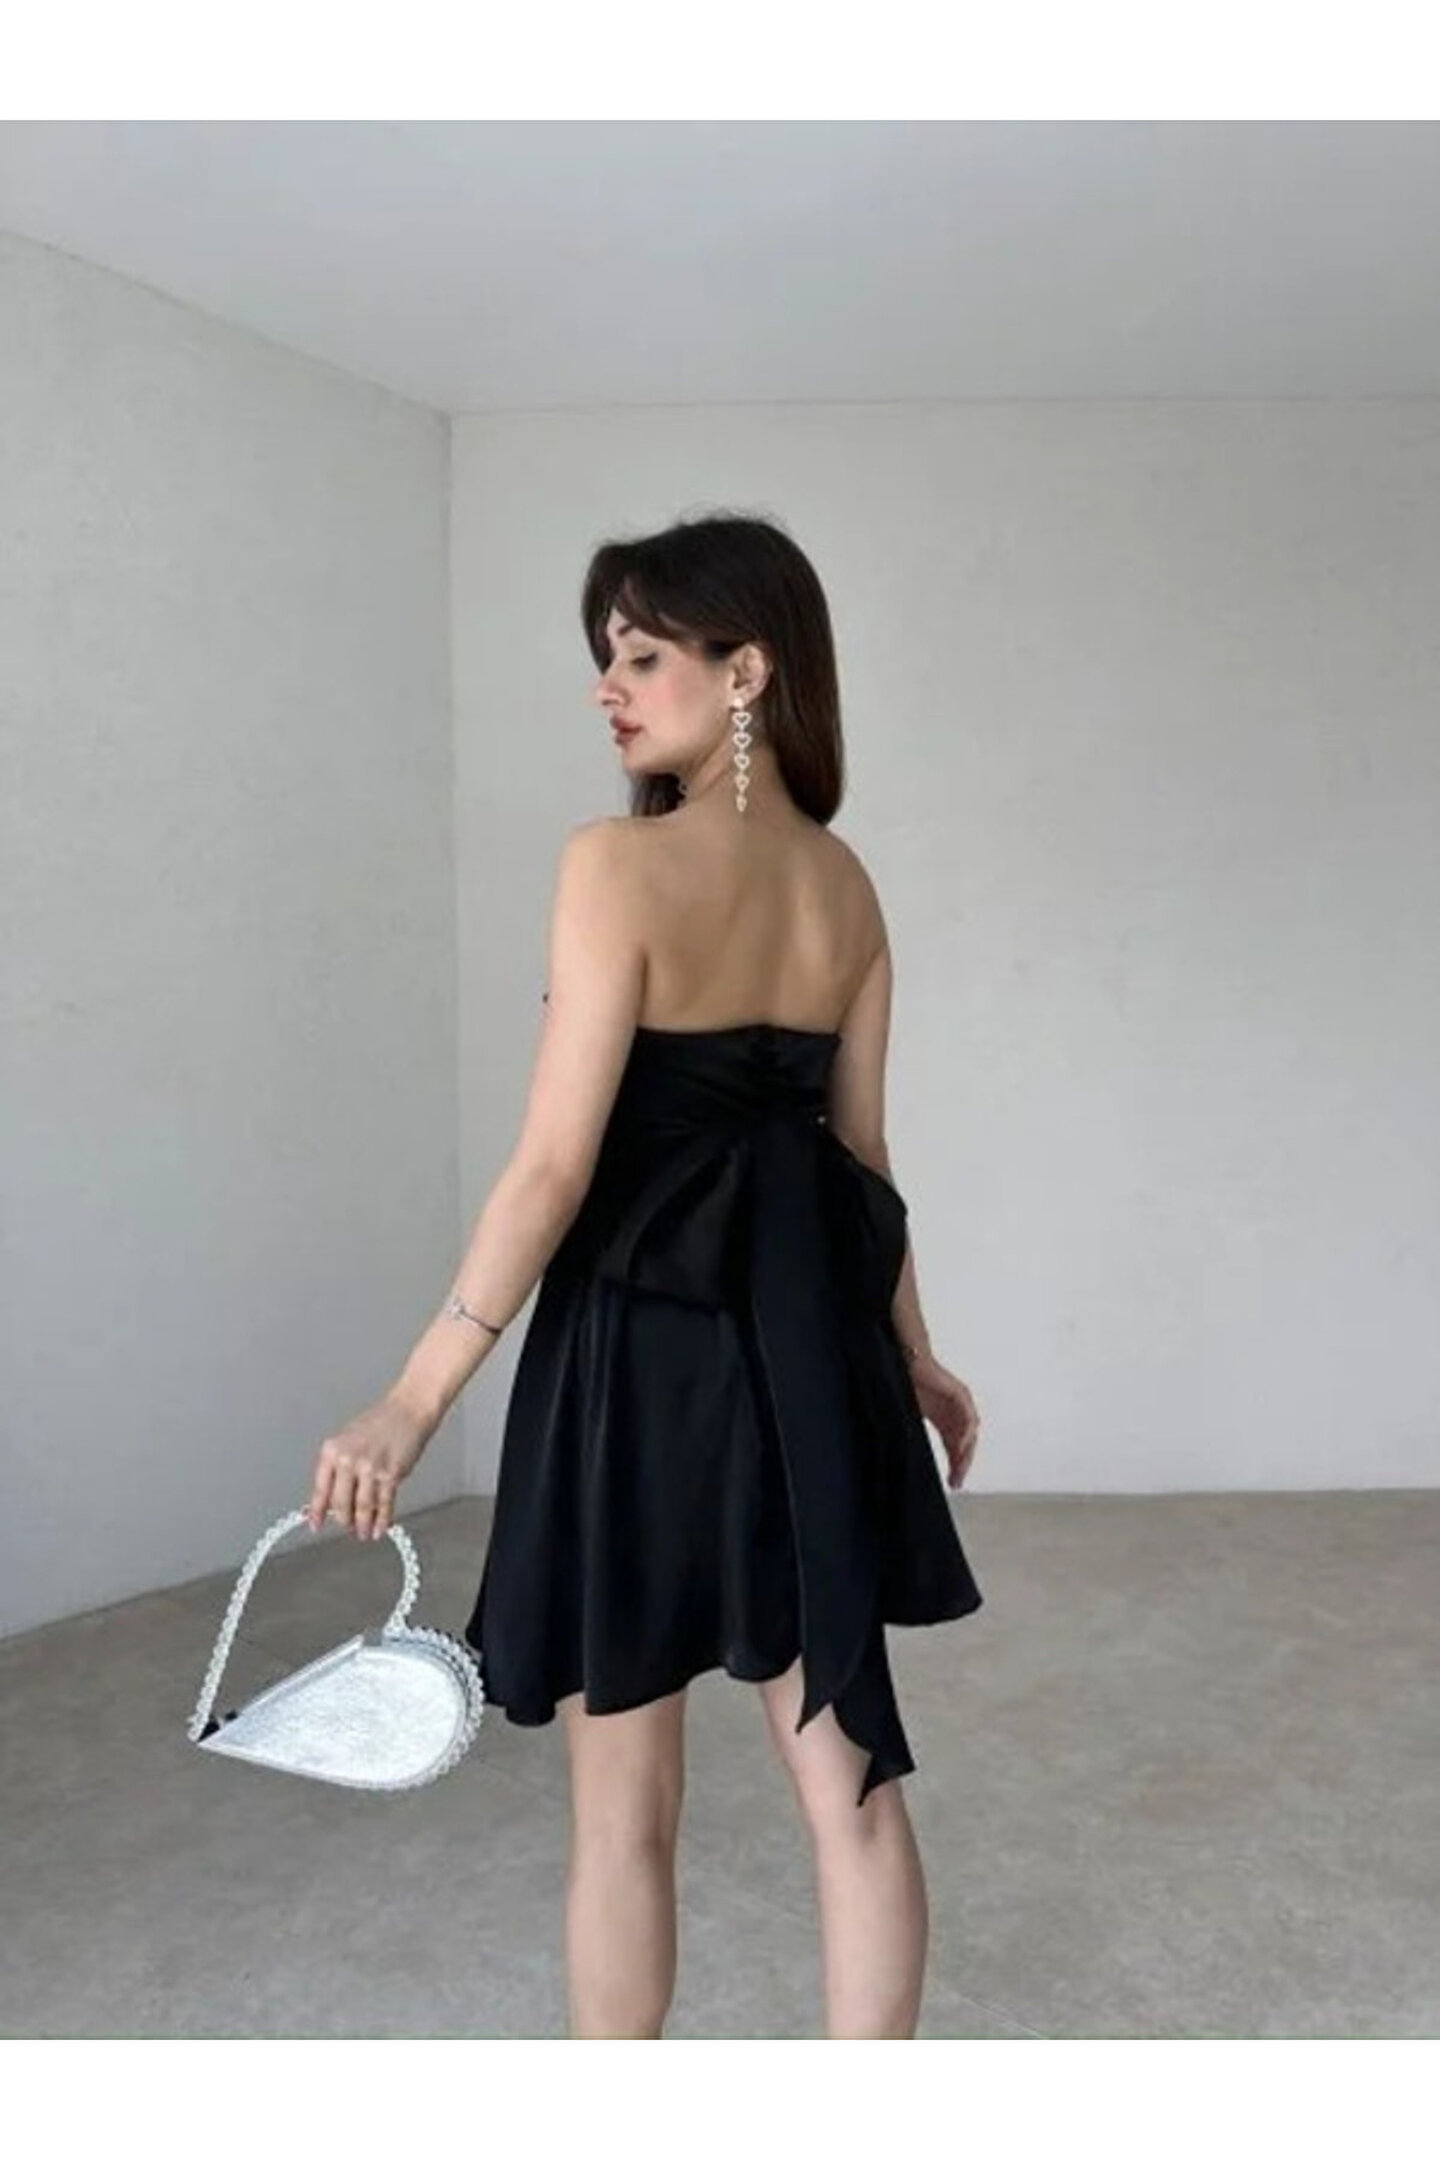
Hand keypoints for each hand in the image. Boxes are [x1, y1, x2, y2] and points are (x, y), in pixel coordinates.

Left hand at [306, 1392, 429, 1539]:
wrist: (407, 1410)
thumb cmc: (380, 1423)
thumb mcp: (348, 1441)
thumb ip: (339, 1468)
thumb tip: (333, 1498)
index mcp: (332, 1450)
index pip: (321, 1489)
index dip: (317, 1511)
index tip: (315, 1525)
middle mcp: (347, 1459)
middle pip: (340, 1503)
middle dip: (344, 1520)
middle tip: (347, 1528)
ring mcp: (368, 1468)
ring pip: (362, 1507)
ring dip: (363, 1524)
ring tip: (363, 1533)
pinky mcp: (390, 1475)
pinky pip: (384, 1504)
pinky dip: (382, 1520)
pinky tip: (381, 1528)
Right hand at [907, 1350, 981, 1490]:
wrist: (908, 1361)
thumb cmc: (908, 1384)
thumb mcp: (912, 1415)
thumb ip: (916, 1433)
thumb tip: (905, 1458)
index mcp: (946, 1419)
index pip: (955, 1447)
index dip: (955, 1465)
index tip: (952, 1482)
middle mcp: (957, 1413)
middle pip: (965, 1444)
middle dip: (962, 1464)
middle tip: (956, 1482)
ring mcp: (961, 1403)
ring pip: (970, 1434)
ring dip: (966, 1453)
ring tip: (959, 1469)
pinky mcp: (960, 1394)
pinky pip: (968, 1418)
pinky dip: (966, 1434)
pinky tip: (960, 1447)